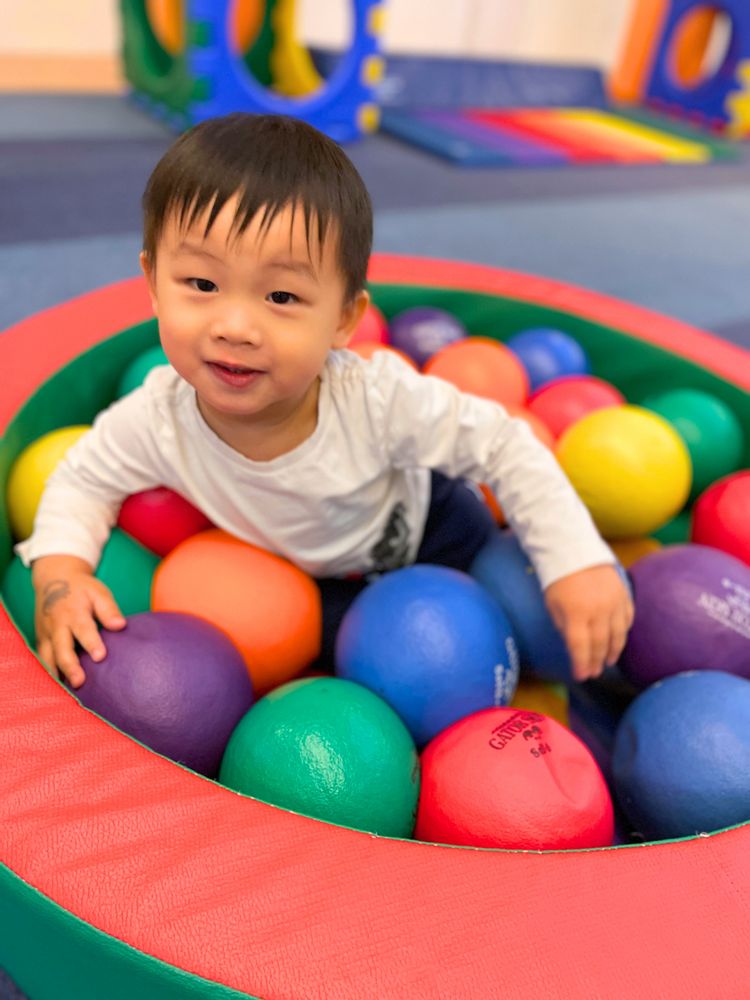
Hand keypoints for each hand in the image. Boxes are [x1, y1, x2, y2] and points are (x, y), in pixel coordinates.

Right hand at [32, 555, 125, 688]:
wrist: (53, 580)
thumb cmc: (82, 590)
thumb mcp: (98, 592)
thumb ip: (109, 609)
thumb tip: (121, 625)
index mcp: (73, 611)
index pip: (83, 629)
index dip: (91, 643)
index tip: (101, 656)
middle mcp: (56, 625)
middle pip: (62, 648)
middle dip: (70, 666)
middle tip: (80, 682)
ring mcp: (45, 634)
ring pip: (48, 657)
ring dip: (57, 674)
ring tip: (67, 692)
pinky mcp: (40, 641)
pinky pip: (42, 659)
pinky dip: (49, 673)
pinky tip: (58, 689)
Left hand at [544, 564, 633, 681]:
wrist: (574, 549)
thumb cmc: (558, 579)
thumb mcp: (553, 605)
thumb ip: (564, 628)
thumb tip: (576, 648)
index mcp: (576, 614)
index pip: (580, 648)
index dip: (581, 665)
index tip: (581, 676)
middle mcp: (598, 610)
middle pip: (600, 644)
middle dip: (597, 661)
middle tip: (595, 673)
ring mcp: (614, 602)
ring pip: (618, 635)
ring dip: (613, 651)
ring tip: (608, 662)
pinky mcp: (624, 594)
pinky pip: (628, 618)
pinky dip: (624, 632)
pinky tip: (618, 640)